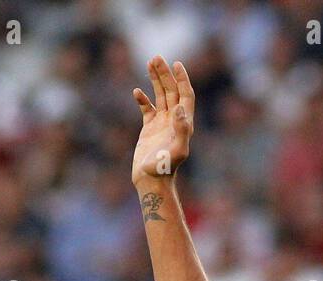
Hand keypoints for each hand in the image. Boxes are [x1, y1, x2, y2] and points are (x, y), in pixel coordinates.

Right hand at [132, 56, 193, 188]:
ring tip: (149, 63)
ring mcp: (162, 124)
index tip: (176, 64)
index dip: (182, 79)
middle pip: (172, 91)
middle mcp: (174, 121)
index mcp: (183, 123)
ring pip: (160, 96)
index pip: (185, 95)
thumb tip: (180, 108)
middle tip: (156, 57)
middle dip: (165, 74)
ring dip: (156, 80)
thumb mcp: (177, 151)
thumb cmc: (165, 169)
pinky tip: (137, 92)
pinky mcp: (149, 129)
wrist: (151, 181)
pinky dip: (142, 99)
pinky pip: (147, 109)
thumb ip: (181, 129)